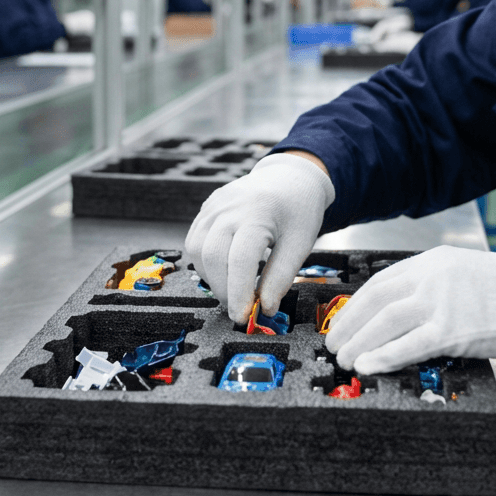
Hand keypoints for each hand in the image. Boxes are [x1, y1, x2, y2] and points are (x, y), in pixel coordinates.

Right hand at [185, 152, 334, 323]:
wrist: (288, 177)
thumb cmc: (298, 210)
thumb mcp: (300, 243)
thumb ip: (281, 277)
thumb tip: (264, 308)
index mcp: (257, 213)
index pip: (240, 260)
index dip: (238, 293)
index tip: (241, 318)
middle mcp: (229, 207)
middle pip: (212, 257)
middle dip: (223, 290)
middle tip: (240, 307)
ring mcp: (213, 206)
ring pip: (197, 250)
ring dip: (211, 277)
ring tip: (233, 289)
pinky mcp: (206, 208)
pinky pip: (194, 240)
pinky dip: (205, 262)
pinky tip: (224, 271)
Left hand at [325, 246, 495, 373]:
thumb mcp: (460, 271)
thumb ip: (428, 284)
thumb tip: (395, 309)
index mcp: (429, 262)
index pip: (380, 283)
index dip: (355, 305)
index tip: (342, 321)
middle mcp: (430, 278)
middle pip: (376, 302)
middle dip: (349, 325)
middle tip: (334, 344)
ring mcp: (441, 302)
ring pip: (386, 322)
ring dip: (360, 343)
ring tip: (345, 359)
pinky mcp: (455, 329)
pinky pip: (411, 344)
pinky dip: (384, 355)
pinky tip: (369, 366)